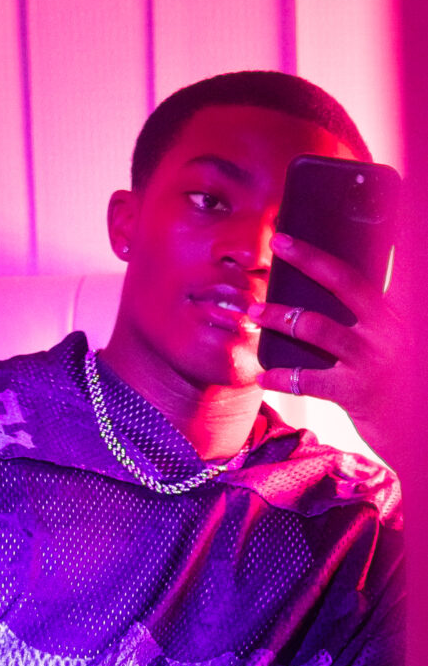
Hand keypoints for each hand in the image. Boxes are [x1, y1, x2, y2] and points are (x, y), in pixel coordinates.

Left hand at [254, 230, 405, 461]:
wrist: (413, 426)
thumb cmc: (391, 382)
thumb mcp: (384, 344)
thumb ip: (362, 321)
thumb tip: (318, 297)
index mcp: (389, 315)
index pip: (351, 275)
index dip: (315, 255)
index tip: (283, 239)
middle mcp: (384, 331)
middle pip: (341, 284)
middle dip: (305, 262)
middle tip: (270, 251)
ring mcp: (370, 360)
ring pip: (316, 328)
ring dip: (280, 317)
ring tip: (254, 312)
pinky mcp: (354, 393)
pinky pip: (306, 381)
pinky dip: (279, 378)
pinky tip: (261, 376)